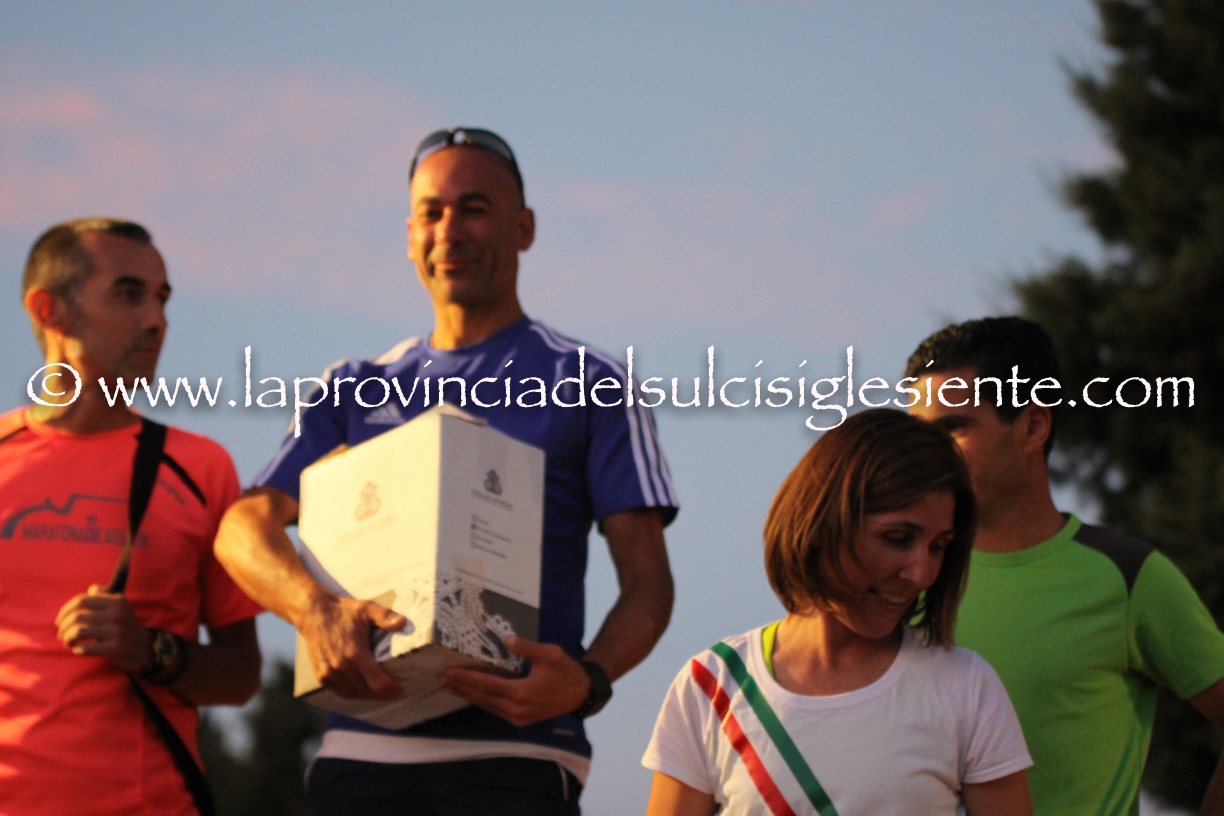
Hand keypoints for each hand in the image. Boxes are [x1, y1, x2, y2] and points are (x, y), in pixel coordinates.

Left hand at [55, 585, 152, 672]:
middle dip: (63, 627)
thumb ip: (105, 596)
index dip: (65, 610)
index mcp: (115, 601)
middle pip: (77, 617)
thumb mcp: (120, 607)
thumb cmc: (125, 627)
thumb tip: (92, 589)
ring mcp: (117, 631)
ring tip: (68, 642)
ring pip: (78, 631)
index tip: (59, 621)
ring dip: (67, 638)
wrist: (145, 648)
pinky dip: (77, 649)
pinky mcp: (115, 648)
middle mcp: (117, 613)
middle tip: (61, 635)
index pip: (81, 601)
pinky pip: (86, 648)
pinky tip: (78, 650)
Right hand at [299, 593, 406, 699]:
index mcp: (355, 652)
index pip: (377, 682)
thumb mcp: (367, 608)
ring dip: (370, 696)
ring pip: (354, 693)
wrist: (313, 613)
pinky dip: (355, 694)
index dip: (391, 689)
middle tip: (396, 692)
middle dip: (384, 694)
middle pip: (367, 690)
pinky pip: (341, 692)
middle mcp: (341, 666)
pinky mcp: (321, 675)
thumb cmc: (343, 611)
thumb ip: (385, 616)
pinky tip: (365, 691)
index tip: (401, 689)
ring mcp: (329, 672)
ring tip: (383, 693)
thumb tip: (402, 623)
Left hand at [439, 635, 592, 726]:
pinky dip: (482, 701)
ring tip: (451, 686)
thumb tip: (507, 639)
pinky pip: (496, 710)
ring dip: (468, 695)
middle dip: (461, 687)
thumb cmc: (566, 671)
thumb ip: (527, 648)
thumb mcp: (550, 654)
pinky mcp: (521, 720)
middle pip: (482, 697)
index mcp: (522, 693)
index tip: (449, 671)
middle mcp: (517, 709)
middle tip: (442, 678)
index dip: (466, 678)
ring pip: (487, 706)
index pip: (486, 685)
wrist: (581, 693)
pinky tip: (473, 694)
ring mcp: (519, 717)